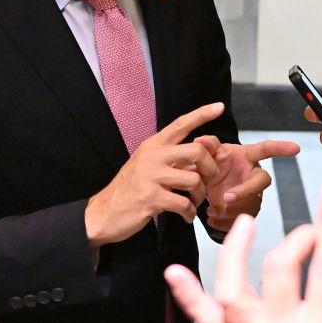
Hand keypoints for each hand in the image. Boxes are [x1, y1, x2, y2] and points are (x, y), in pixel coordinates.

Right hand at [84, 103, 223, 246]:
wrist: (103, 212)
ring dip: (200, 195)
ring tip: (193, 202)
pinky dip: (190, 213)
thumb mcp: (147, 165)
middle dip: (211, 168)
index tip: (218, 106)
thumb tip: (203, 154)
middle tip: (209, 181)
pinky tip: (186, 216)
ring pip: (194, 179)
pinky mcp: (152, 198)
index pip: (180, 124)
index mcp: (153, 146)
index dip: (202, 114)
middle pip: (197, 151)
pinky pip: (184, 203)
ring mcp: (151, 177)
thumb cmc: (129, 189)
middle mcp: (153, 157)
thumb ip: (172, 158)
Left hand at [198, 137, 301, 231]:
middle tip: (226, 198)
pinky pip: (243, 220)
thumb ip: (206, 144)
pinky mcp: (246, 210)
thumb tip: (202, 141)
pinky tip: (213, 220)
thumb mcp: (207, 152)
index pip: (266, 149)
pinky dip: (226, 223)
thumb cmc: (212, 165)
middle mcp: (253, 175)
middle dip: (246, 191)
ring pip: (252, 204)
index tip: (295, 148)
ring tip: (211, 210)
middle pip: (261, 182)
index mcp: (247, 156)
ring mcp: (252, 194)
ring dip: (231, 210)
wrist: (205, 185)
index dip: (281, 148)